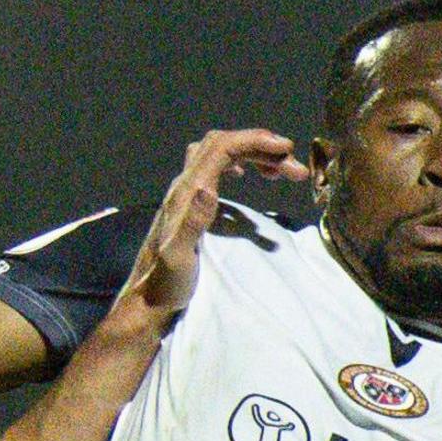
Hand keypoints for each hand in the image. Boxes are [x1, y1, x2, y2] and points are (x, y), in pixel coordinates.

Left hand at [113, 127, 312, 328]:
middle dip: (261, 149)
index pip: (222, 148)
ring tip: (279, 173)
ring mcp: (185, 193)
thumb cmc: (166, 284)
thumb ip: (192, 224)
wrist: (147, 298)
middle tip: (294, 170)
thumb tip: (208, 189)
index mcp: (186, 193)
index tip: (287, 148)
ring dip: (251, 155)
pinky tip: (243, 176)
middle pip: (224, 145)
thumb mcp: (178, 259)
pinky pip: (212, 169)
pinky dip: (235, 163)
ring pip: (219, 154)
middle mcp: (184, 186)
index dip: (255, 141)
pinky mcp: (188, 203)